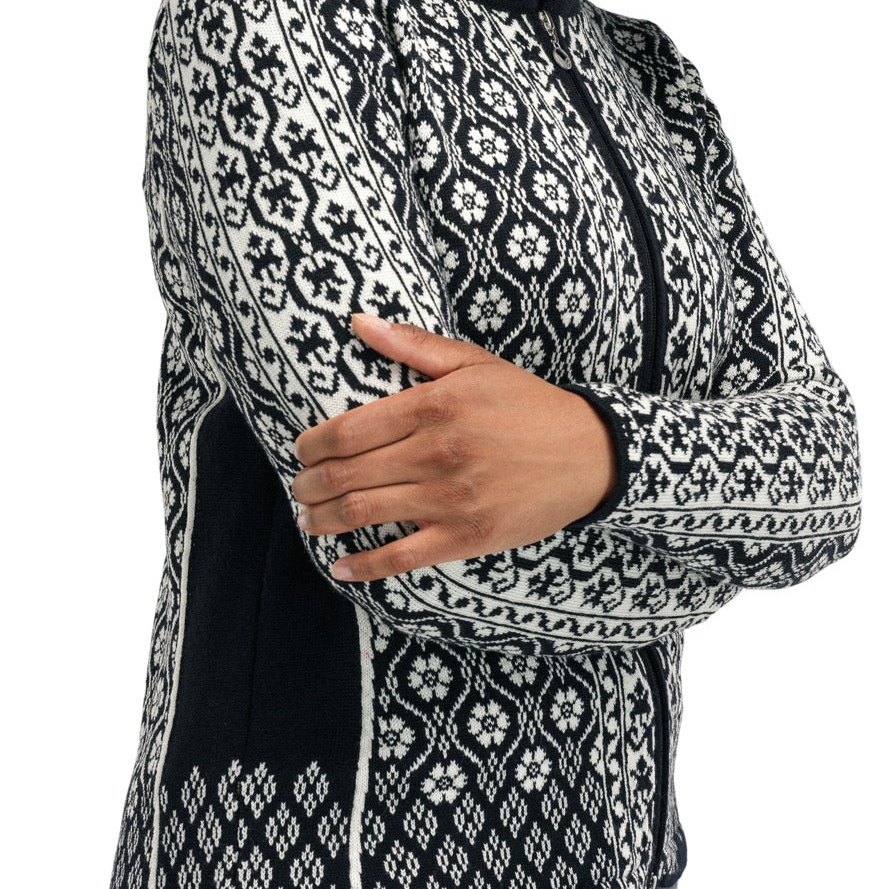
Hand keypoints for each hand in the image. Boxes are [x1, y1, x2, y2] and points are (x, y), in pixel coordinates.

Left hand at [290, 312, 618, 581]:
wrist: (589, 453)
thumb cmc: (527, 403)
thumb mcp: (474, 364)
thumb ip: (412, 344)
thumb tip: (358, 322)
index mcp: (434, 406)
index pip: (349, 430)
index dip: (313, 445)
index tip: (301, 451)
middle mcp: (436, 453)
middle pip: (348, 473)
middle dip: (310, 485)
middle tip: (298, 489)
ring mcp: (450, 499)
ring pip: (364, 513)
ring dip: (323, 520)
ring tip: (308, 520)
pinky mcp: (465, 536)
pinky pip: (401, 558)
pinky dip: (364, 566)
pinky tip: (342, 565)